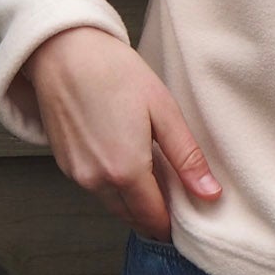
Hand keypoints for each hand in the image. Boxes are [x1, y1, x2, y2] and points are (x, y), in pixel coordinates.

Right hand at [23, 26, 221, 240]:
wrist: (63, 51)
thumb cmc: (114, 72)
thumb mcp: (162, 110)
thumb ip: (187, 158)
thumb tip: (210, 195)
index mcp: (125, 171)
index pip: (154, 219)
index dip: (173, 222)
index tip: (187, 214)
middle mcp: (97, 181)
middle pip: (132, 217)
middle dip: (154, 213)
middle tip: (175, 194)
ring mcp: (77, 174)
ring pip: (113, 204)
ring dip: (133, 200)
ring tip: (154, 173)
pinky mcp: (65, 164)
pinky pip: (95, 188)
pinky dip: (113, 185)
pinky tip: (126, 159)